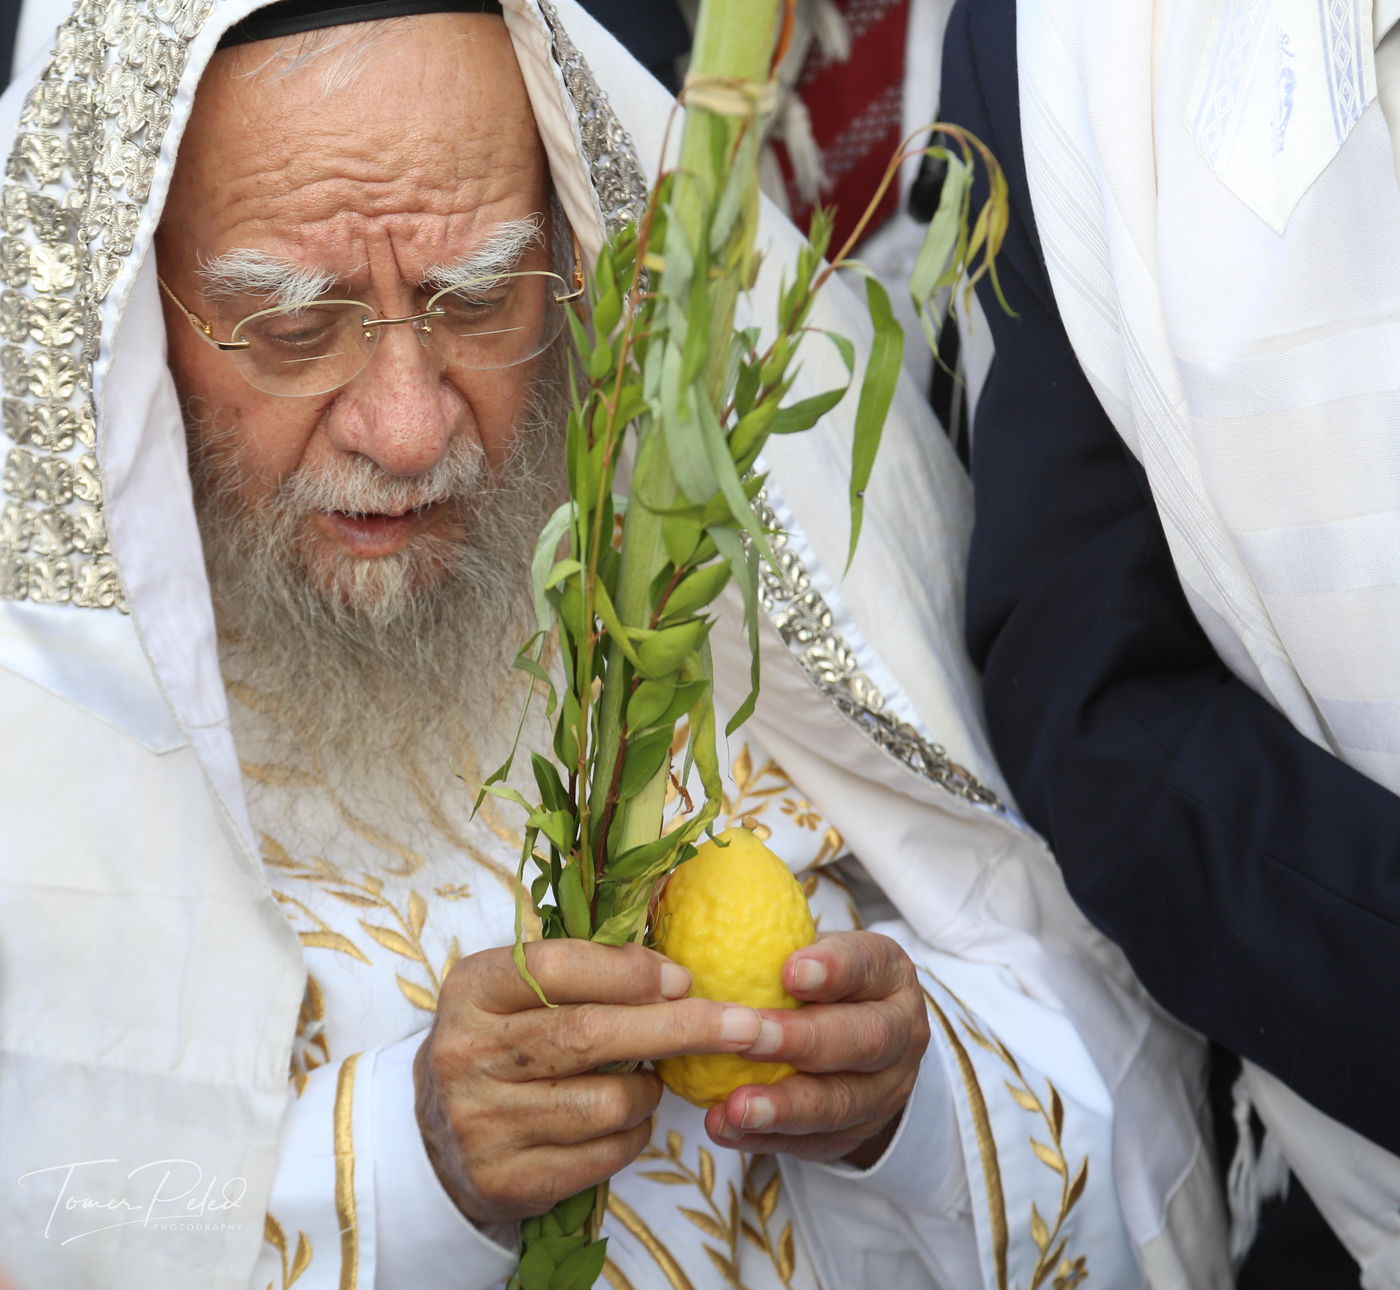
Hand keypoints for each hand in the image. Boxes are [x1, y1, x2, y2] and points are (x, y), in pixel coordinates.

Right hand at [414, 939, 762, 1224]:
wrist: (432, 1136)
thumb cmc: (500, 1045)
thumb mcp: (516, 992)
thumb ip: (582, 972)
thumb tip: (676, 973)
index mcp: (472, 990)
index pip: (557, 968)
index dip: (628, 972)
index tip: (684, 977)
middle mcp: (467, 1053)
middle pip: (589, 1035)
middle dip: (678, 1027)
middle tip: (742, 1024)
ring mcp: (481, 1122)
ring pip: (603, 1103)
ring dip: (650, 1091)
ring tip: (654, 1080)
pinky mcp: (504, 1180)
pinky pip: (600, 1155)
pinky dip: (634, 1135)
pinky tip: (630, 1120)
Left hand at [704, 931, 929, 1166]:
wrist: (862, 1042)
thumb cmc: (821, 984)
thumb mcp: (816, 952)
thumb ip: (778, 943)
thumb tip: (704, 919)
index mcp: (889, 974)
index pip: (868, 965)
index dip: (833, 969)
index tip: (789, 970)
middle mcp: (901, 1032)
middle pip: (863, 1040)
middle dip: (802, 1041)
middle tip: (748, 1039)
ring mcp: (886, 1090)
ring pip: (840, 1102)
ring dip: (783, 1107)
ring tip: (734, 1107)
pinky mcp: (857, 1133)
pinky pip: (814, 1142)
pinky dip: (767, 1139)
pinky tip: (727, 1129)